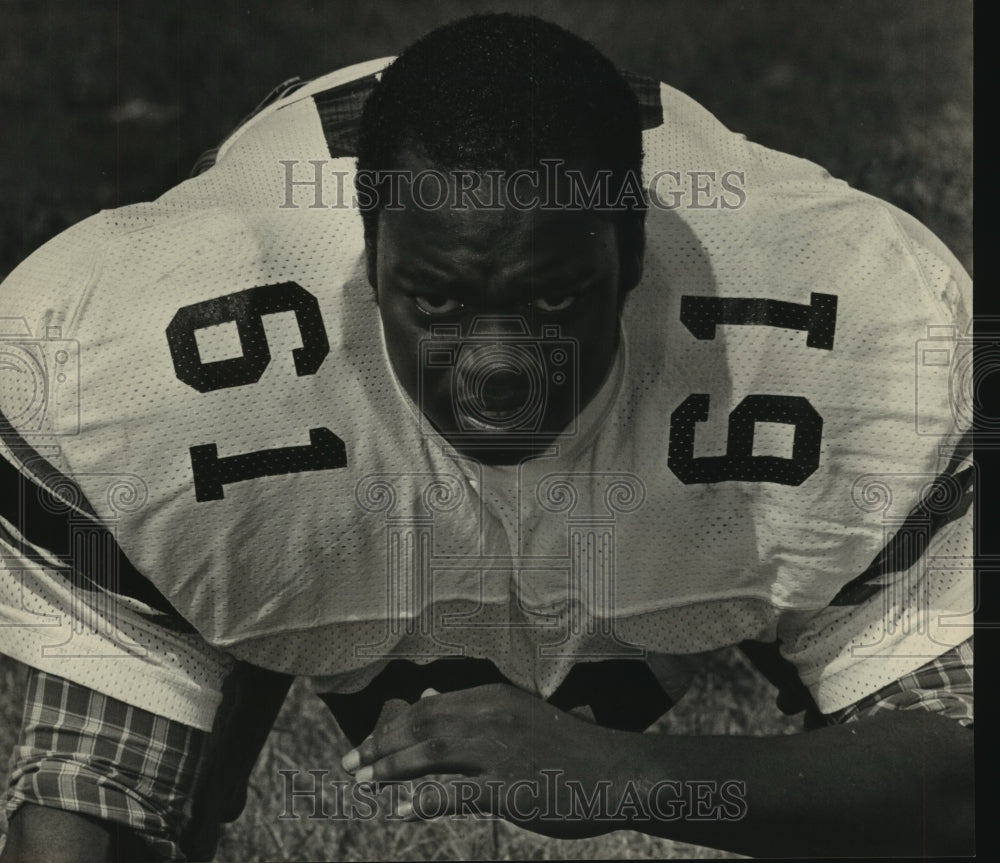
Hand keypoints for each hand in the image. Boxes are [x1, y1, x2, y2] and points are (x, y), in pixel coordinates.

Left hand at [340, 683, 640, 837]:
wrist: (616, 772)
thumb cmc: (567, 746)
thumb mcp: (518, 715)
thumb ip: (472, 710)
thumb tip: (426, 698)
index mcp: (493, 697)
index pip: (428, 707)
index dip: (391, 726)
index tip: (365, 745)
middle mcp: (492, 716)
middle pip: (421, 725)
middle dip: (380, 746)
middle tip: (350, 765)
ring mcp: (500, 751)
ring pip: (431, 753)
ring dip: (392, 768)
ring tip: (364, 782)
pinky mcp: (510, 787)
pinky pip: (458, 793)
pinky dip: (426, 799)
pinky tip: (402, 809)